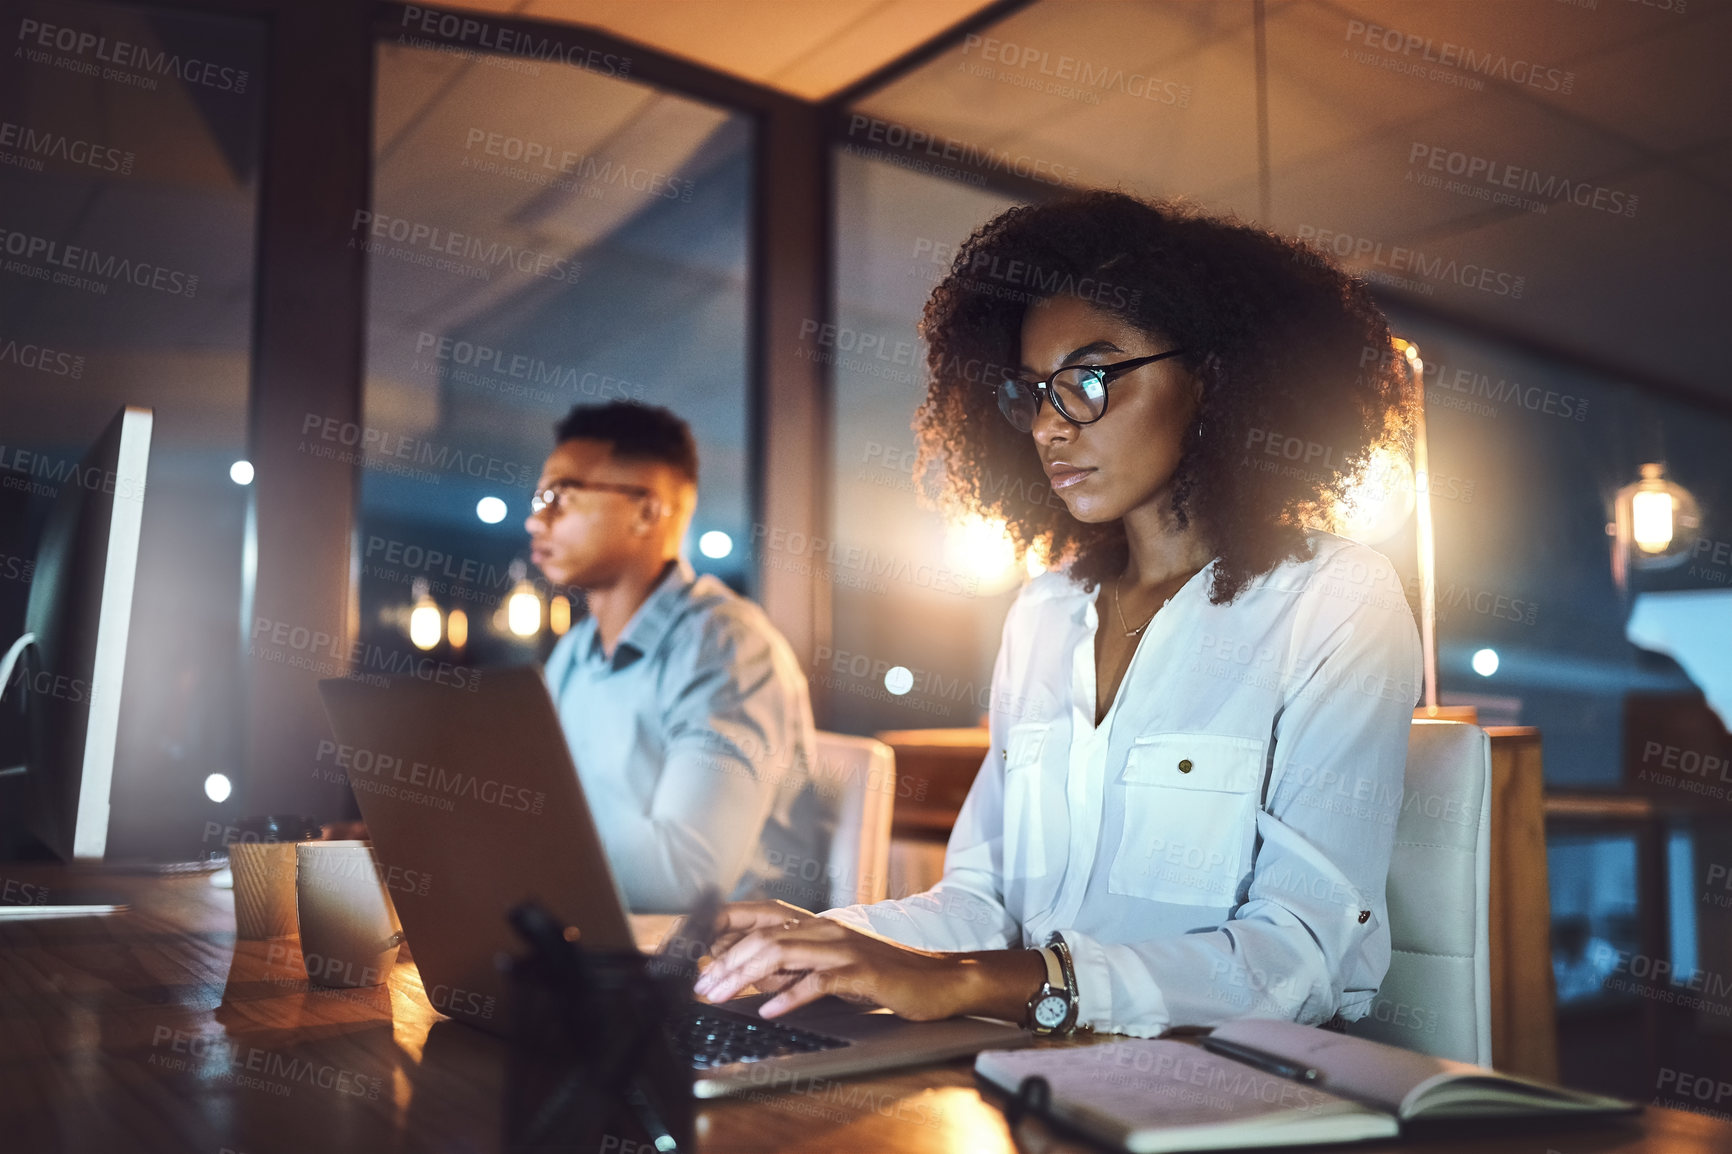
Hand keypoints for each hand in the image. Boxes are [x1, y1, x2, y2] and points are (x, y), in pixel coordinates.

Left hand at [694, 903, 962, 1019]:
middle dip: (725, 963)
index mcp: (815, 926)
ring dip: (745, 976)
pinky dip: (790, 996)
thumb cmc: (883, 977)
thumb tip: (751, 978)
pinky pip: (818, 981)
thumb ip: (794, 968)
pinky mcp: (861, 971)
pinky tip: (770, 1011)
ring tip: (721, 995)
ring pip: (782, 953)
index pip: (758, 922)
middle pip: (761, 939)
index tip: (697, 960)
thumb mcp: (831, 968)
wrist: (937, 981)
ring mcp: (843, 948)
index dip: (724, 936)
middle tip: (700, 988)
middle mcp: (825, 929)